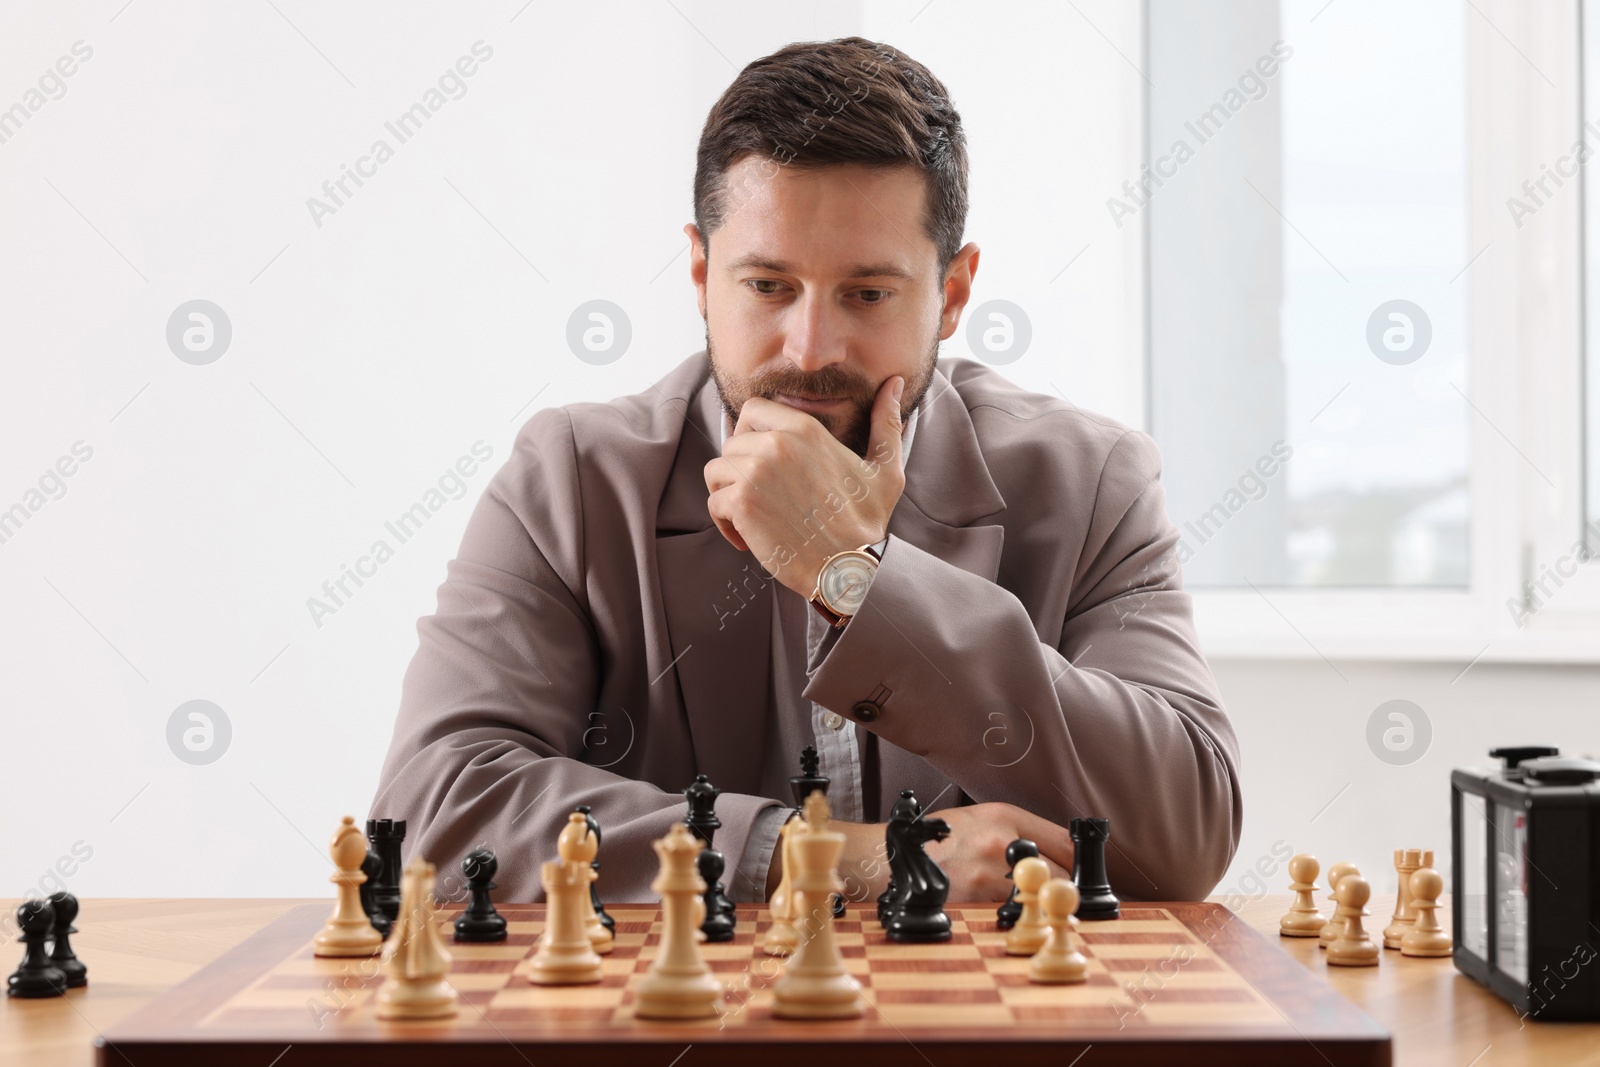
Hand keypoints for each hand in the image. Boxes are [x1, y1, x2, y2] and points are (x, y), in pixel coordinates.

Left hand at [704, 375, 906, 597]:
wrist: (849, 567)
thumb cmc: (866, 522)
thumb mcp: (885, 468)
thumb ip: (886, 422)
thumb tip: (895, 383)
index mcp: (805, 429)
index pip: (752, 410)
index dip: (749, 433)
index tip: (761, 460)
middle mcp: (776, 443)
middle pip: (731, 443)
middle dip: (739, 470)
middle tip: (761, 497)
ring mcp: (755, 472)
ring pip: (717, 472)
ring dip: (728, 495)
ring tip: (753, 517)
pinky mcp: (742, 503)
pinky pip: (714, 503)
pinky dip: (725, 524)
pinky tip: (749, 539)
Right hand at [766, 803, 1072, 905]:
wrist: (883, 861)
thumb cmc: (929, 842)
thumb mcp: (973, 820)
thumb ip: (1013, 834)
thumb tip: (1055, 856)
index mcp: (1004, 815)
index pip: (1068, 840)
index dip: (1085, 863)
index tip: (1092, 877)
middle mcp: (1001, 841)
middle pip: (1061, 873)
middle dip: (1068, 893)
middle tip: (1073, 906)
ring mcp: (988, 875)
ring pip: (1039, 900)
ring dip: (1046, 913)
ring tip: (1052, 921)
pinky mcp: (974, 904)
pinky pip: (1011, 919)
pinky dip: (1017, 927)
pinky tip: (1018, 930)